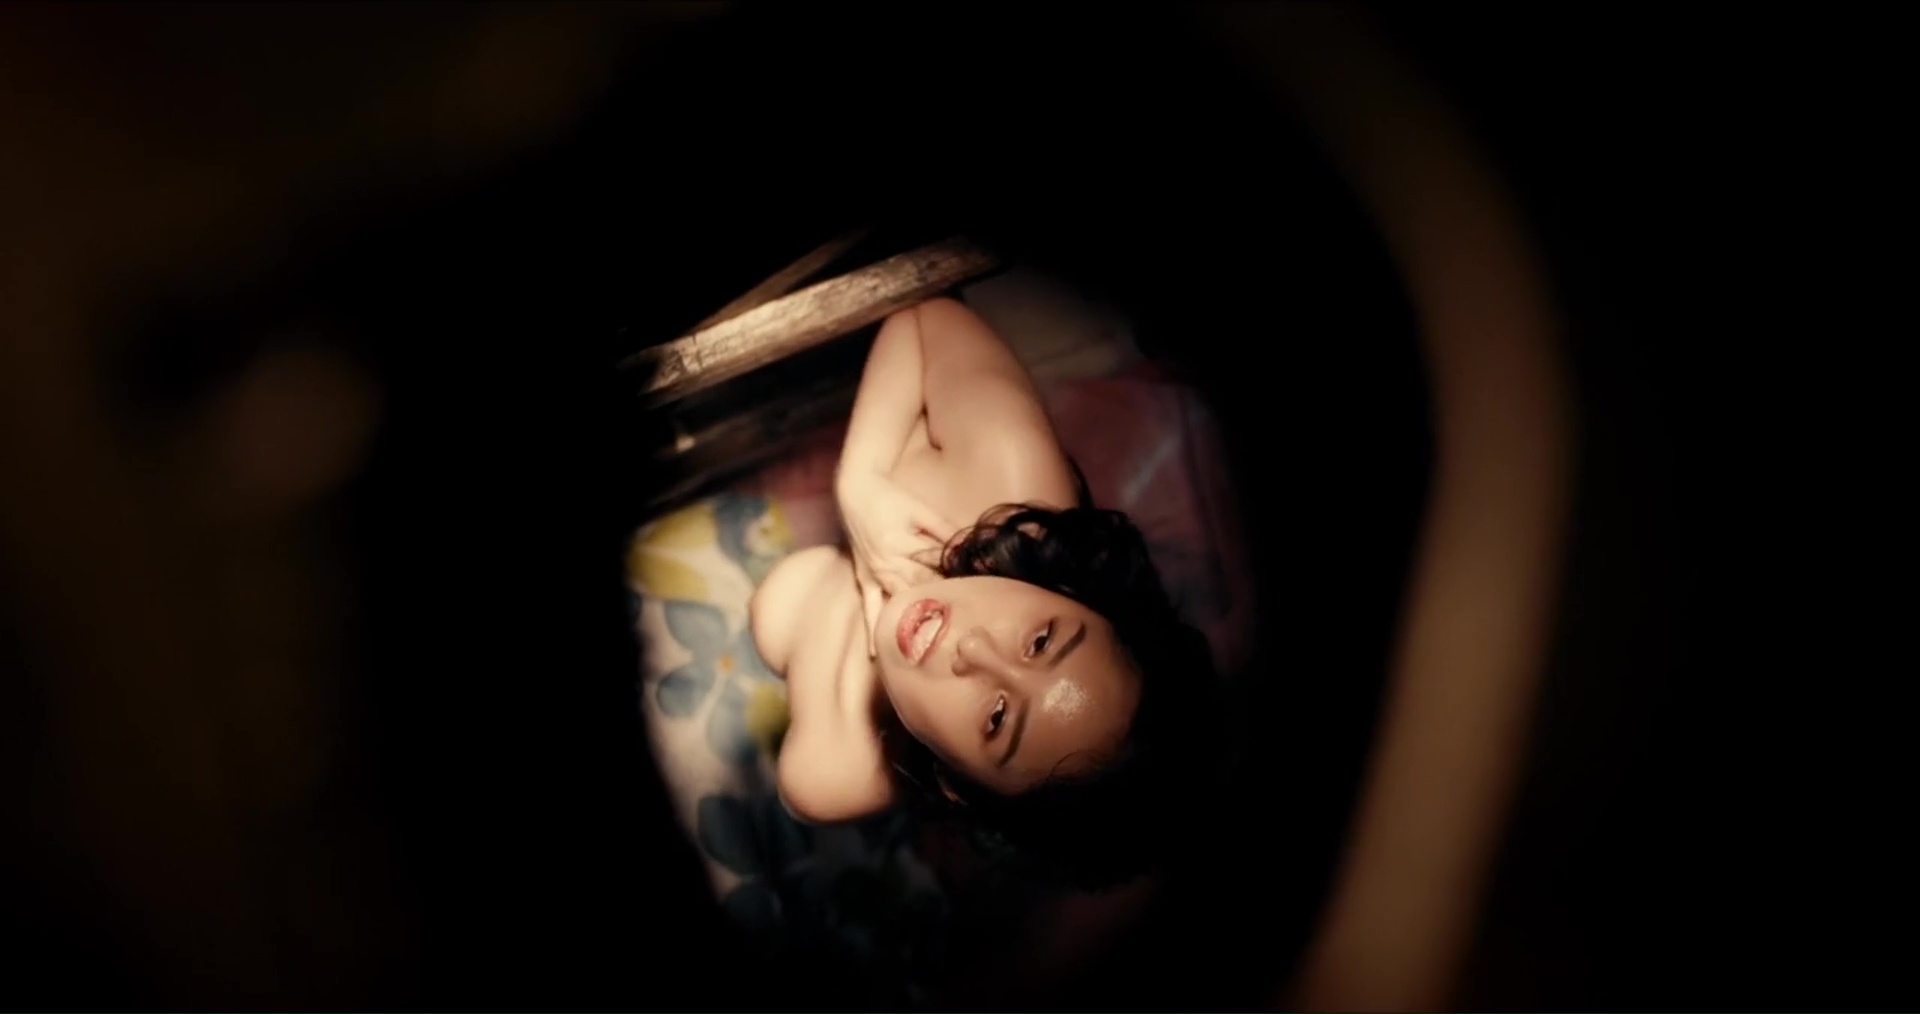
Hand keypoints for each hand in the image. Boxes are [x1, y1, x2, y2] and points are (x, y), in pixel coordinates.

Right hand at [836, 468, 960, 657]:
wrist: (855, 491)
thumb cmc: (891, 498)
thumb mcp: (920, 509)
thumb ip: (945, 529)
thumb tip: (970, 545)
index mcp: (901, 543)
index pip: (933, 568)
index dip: (953, 582)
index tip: (973, 598)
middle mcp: (886, 562)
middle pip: (917, 589)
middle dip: (938, 606)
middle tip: (959, 632)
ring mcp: (874, 573)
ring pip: (898, 601)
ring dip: (912, 622)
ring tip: (928, 648)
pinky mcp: (864, 578)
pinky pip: (868, 607)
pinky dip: (873, 629)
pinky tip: (876, 654)